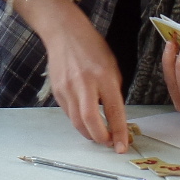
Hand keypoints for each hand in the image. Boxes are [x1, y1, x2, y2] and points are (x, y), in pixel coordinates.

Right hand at [38, 11, 130, 151]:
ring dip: (89, 133)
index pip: (113, 110)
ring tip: (99, 135)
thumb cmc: (92, 48)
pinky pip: (69, 113)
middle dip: (100, 138)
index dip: (118, 132)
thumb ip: (113, 91)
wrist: (64, 33)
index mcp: (103, 76)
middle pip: (90, 121)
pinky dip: (79, 121)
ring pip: (77, 122)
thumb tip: (114, 116)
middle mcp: (84, 83)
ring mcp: (68, 88)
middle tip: (109, 143)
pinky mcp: (57, 91)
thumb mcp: (112, 66)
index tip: (122, 147)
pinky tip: (86, 120)